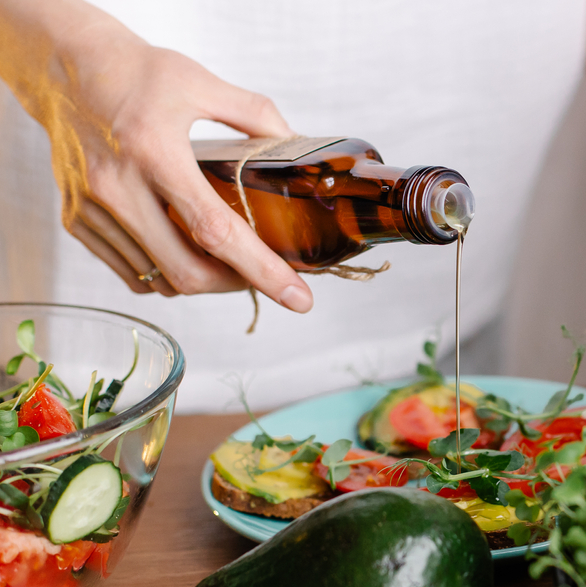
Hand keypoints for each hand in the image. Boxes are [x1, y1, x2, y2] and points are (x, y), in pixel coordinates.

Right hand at [0, 0, 313, 311]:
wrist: (64, 68)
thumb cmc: (133, 73)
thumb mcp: (201, 81)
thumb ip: (255, 114)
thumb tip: (295, 145)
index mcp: (155, 153)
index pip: (216, 230)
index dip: (262, 269)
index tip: (299, 297)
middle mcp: (118, 188)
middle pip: (187, 272)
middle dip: (235, 284)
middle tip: (262, 274)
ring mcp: (92, 210)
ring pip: (158, 281)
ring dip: (202, 282)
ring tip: (227, 263)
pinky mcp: (77, 222)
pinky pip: (131, 274)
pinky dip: (165, 276)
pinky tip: (185, 254)